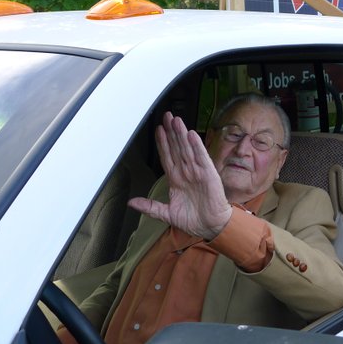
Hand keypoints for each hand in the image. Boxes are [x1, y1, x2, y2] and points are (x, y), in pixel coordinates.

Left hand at [128, 112, 231, 239]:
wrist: (210, 227)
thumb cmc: (193, 219)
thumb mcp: (166, 214)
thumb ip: (150, 206)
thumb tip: (132, 202)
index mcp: (176, 180)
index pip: (167, 157)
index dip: (163, 143)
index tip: (158, 130)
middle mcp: (187, 173)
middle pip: (177, 148)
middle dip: (171, 132)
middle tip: (166, 116)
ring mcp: (198, 172)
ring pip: (188, 149)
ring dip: (182, 134)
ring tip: (176, 120)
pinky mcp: (209, 175)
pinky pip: (202, 158)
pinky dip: (197, 146)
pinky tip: (192, 135)